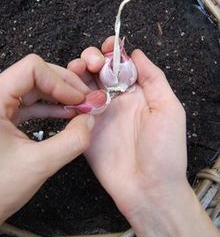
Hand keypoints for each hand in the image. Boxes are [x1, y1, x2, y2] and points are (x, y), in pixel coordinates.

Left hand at [0, 54, 93, 236]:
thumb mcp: (38, 165)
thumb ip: (72, 141)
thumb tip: (90, 120)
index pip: (32, 69)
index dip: (60, 81)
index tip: (80, 99)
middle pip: (34, 76)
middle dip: (64, 87)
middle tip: (86, 101)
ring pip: (33, 90)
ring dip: (59, 97)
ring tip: (81, 109)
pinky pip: (28, 106)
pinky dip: (49, 109)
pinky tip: (67, 116)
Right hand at [68, 36, 186, 216]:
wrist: (148, 189)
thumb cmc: (165, 151)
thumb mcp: (169, 109)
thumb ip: (154, 78)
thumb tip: (136, 52)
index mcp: (138, 93)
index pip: (122, 64)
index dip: (113, 52)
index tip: (107, 47)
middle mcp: (117, 100)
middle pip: (98, 71)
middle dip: (92, 58)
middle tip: (92, 63)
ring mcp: (99, 114)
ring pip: (82, 85)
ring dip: (77, 73)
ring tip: (77, 71)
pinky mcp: (85, 129)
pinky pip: (72, 107)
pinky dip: (68, 95)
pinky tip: (68, 91)